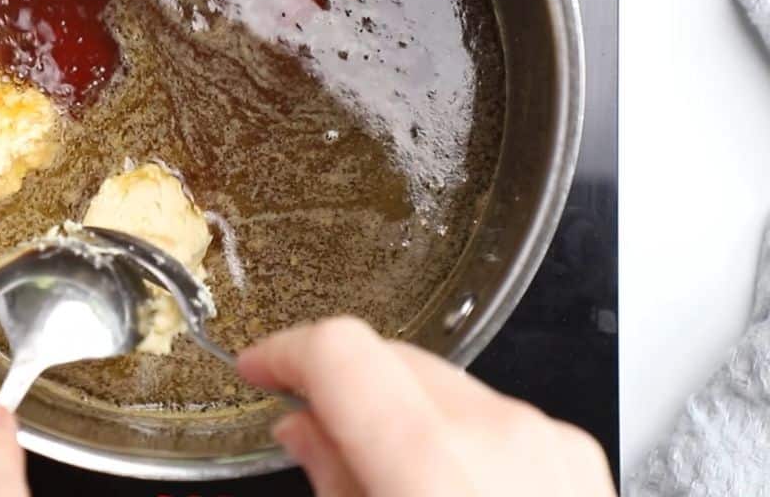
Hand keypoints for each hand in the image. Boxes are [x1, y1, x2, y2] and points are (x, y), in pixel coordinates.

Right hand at [237, 316, 615, 496]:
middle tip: (307, 429)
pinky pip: (489, 412)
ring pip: (439, 381)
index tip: (260, 372)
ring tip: (382, 477)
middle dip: (340, 383)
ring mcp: (546, 440)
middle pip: (389, 357)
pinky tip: (443, 488)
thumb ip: (332, 482)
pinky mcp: (575, 453)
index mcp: (432, 469)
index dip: (286, 354)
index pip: (341, 352)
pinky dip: (449, 431)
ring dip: (395, 407)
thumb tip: (305, 428)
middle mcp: (497, 435)